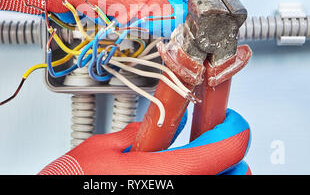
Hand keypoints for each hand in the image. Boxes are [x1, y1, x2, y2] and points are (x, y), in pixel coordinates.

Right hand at [38, 109, 250, 174]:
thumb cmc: (74, 183)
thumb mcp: (103, 149)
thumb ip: (136, 134)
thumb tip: (154, 126)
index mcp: (169, 174)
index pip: (226, 149)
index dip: (234, 130)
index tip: (230, 122)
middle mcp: (179, 194)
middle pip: (234, 177)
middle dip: (230, 159)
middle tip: (216, 143)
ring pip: (217, 188)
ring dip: (216, 174)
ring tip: (200, 162)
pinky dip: (198, 182)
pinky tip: (180, 176)